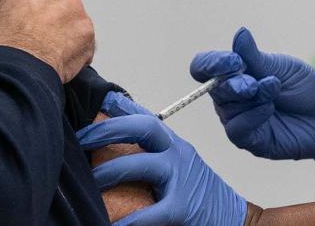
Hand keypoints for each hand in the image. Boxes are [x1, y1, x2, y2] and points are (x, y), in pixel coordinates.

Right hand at [0, 0, 94, 82]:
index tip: (16, 26)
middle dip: (44, 17)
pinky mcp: (85, 28)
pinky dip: (74, 51)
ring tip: (46, 54)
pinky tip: (59, 64)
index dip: (19, 10)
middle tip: (33, 41)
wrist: (12, 69)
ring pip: (68, 17)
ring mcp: (71, 5)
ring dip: (61, 32)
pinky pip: (82, 40)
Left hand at [77, 92, 247, 225]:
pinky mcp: (184, 208)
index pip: (146, 116)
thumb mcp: (178, 163)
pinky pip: (150, 212)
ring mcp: (182, 179)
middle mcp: (178, 154)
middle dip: (108, 129)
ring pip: (141, 164)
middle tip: (80, 139)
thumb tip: (117, 130)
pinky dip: (128, 221)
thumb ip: (151, 150)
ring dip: (109, 171)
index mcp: (174, 144)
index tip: (96, 101)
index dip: (120, 106)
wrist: (235, 219)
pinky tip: (111, 225)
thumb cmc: (199, 194)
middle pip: (144, 128)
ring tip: (88, 182)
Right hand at [190, 27, 314, 167]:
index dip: (211, 64)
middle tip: (254, 82)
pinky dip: (251, 116)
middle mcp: (232, 99)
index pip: (205, 68)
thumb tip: (240, 33)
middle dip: (233, 82)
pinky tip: (269, 107)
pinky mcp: (253, 142)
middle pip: (214, 89)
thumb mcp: (279, 67)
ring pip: (226, 110)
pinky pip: (238, 131)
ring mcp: (241, 120)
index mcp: (234, 75)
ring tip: (272, 89)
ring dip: (248, 98)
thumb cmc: (305, 87)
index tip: (233, 61)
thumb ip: (255, 56)